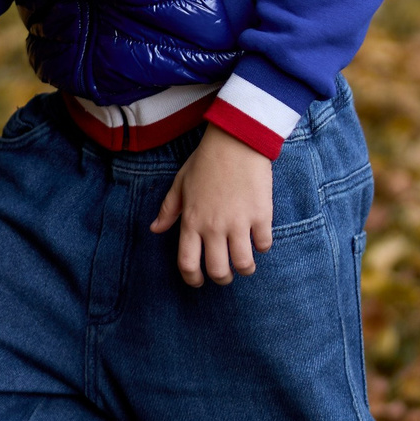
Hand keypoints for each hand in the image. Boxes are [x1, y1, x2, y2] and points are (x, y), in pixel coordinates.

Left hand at [152, 129, 274, 286]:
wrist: (236, 140)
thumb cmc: (206, 160)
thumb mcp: (181, 183)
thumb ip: (168, 209)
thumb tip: (155, 229)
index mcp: (192, 221)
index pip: (188, 263)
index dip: (193, 278)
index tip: (199, 281)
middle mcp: (214, 227)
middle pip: (218, 270)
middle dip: (222, 279)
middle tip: (226, 276)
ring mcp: (239, 222)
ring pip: (243, 264)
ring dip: (245, 269)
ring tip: (246, 266)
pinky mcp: (261, 215)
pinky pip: (264, 244)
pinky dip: (262, 247)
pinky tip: (259, 241)